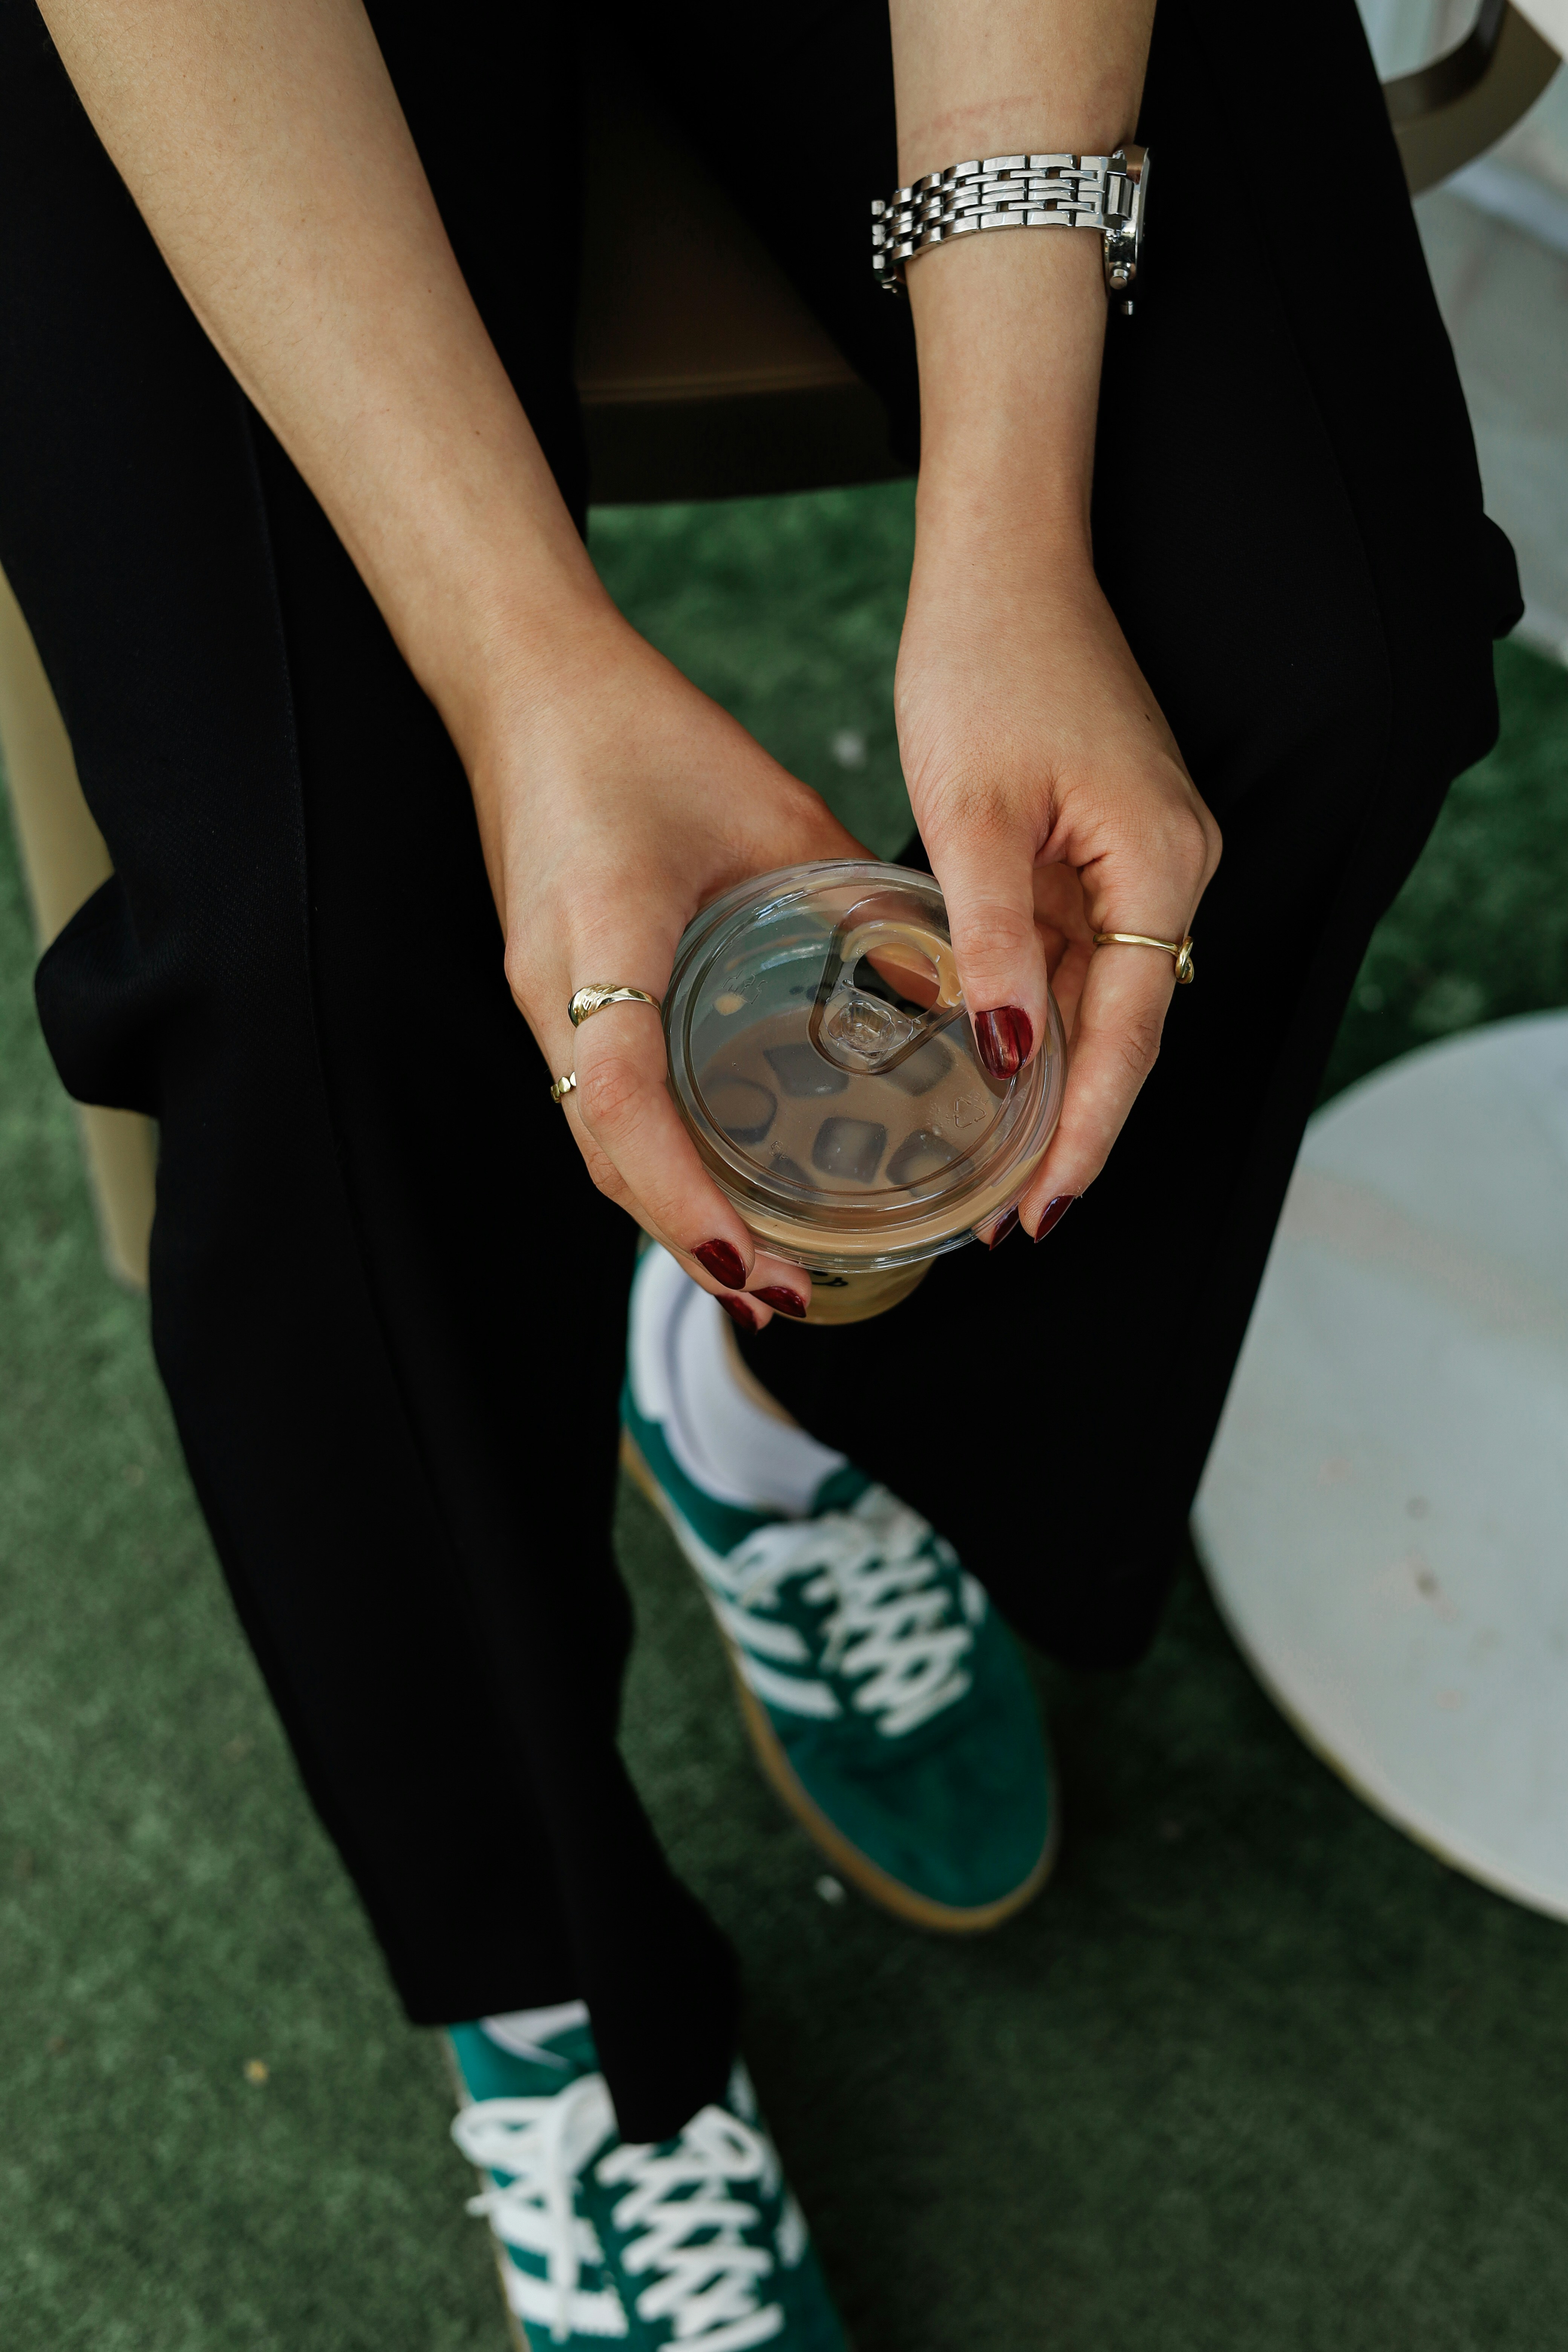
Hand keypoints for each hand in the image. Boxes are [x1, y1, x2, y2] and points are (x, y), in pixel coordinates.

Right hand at [471, 603, 866, 1325]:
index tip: (751, 1262)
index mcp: (602, 931)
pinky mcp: (547, 986)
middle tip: (784, 1296)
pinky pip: (594, 1098)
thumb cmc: (644, 731)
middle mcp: (553, 983)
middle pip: (605, 1149)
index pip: (626, 1097)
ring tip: (754, 1273)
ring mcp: (539, 991)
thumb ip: (852, 898)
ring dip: (667, 1209)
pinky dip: (650, 1157)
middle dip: (686, 1233)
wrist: (527, 682)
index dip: (683, 1192)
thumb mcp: (772, 807)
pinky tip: (708, 1186)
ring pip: (593, 1137)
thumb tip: (941, 979)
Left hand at [895, 536, 1220, 1237]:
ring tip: (992, 1165)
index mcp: (1159, 864)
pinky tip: (992, 1061)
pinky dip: (1036, 1004)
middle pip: (1126, 1027)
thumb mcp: (968, 819)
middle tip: (1010, 1216)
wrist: (1002, 561)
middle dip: (1070, 1124)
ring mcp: (1142, 853)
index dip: (1085, 1131)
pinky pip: (1079, 945)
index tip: (1044, 1209)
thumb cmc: (985, 663)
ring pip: (1100, 993)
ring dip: (1050, 1073)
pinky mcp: (1105, 838)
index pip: (1129, 1035)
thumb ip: (991, 945)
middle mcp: (1172, 867)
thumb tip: (1006, 1059)